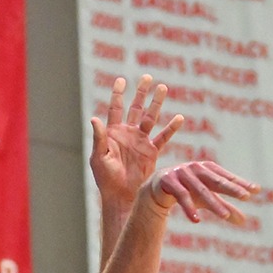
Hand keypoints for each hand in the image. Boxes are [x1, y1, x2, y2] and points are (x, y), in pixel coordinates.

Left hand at [90, 75, 182, 204]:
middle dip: (141, 93)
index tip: (121, 80)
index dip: (118, 94)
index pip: (116, 109)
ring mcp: (141, 142)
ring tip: (163, 88)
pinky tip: (179, 118)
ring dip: (157, 104)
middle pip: (136, 108)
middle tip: (147, 77)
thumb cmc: (106, 178)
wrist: (121, 195)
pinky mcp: (152, 152)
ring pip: (150, 118)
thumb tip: (94, 118)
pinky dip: (171, 129)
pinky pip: (163, 138)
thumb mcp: (99, 157)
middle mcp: (128, 134)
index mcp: (113, 133)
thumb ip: (99, 138)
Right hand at [142, 160, 257, 225]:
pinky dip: (189, 208)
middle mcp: (196, 168)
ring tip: (225, 216)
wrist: (157, 188)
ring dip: (213, 203)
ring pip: (200, 190)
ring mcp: (182, 173)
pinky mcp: (168, 181)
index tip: (256, 190)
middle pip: (217, 181)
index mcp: (208, 169)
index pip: (227, 177)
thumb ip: (224, 207)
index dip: (241, 183)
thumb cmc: (187, 191)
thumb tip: (244, 221)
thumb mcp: (206, 200)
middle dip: (231, 189)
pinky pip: (181, 196)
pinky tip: (196, 220)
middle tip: (245, 197)